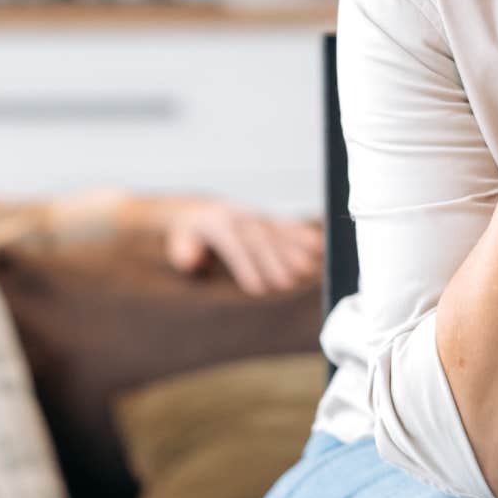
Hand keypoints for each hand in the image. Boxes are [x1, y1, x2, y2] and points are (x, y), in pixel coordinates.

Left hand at [160, 198, 322, 294]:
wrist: (200, 210)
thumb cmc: (188, 235)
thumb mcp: (177, 241)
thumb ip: (182, 251)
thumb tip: (190, 259)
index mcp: (216, 224)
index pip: (233, 245)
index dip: (245, 266)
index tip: (257, 288)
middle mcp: (239, 218)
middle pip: (259, 239)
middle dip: (273, 260)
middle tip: (286, 282)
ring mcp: (256, 217)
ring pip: (276, 232)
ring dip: (294, 249)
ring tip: (307, 268)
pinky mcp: (268, 220)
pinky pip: (287, 226)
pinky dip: (303, 235)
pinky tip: (319, 246)